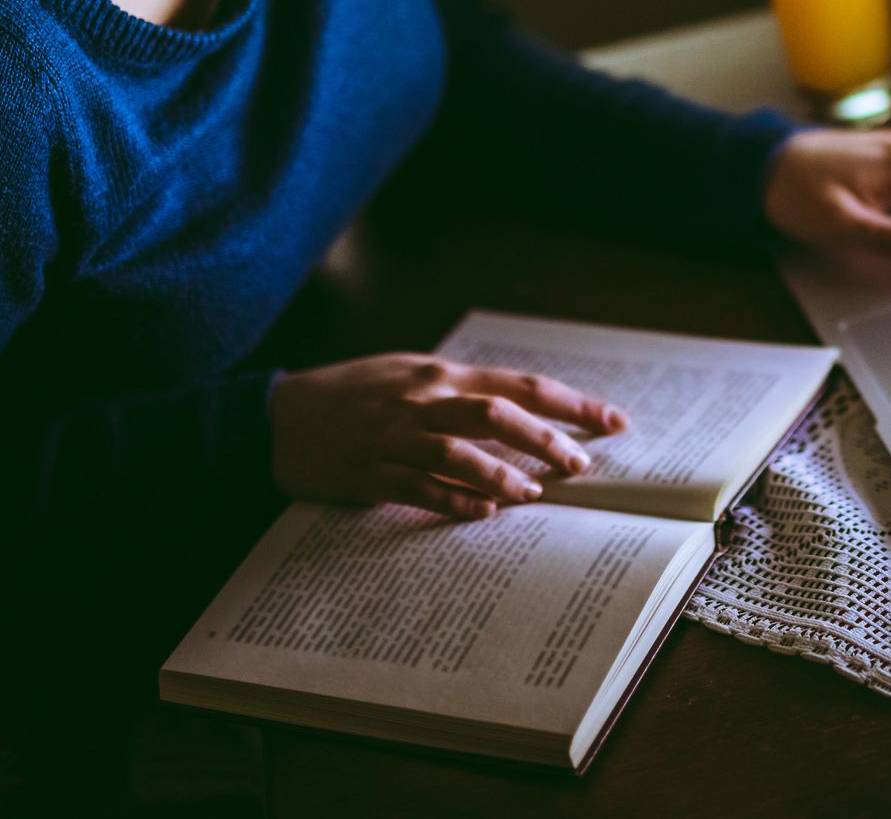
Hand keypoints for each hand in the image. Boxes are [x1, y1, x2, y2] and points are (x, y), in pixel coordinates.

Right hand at [267, 354, 628, 519]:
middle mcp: (422, 400)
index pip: (520, 385)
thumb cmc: (353, 396)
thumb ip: (461, 393)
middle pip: (497, 413)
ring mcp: (394, 436)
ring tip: (533, 495)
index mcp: (440, 375)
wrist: (277, 417)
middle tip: (580, 466)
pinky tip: (482, 515)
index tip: (614, 422)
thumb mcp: (410, 377)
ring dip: (501, 474)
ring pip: (458, 451)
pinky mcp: (367, 472)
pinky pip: (417, 488)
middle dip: (546, 439)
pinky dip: (453, 501)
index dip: (571, 403)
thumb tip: (524, 414)